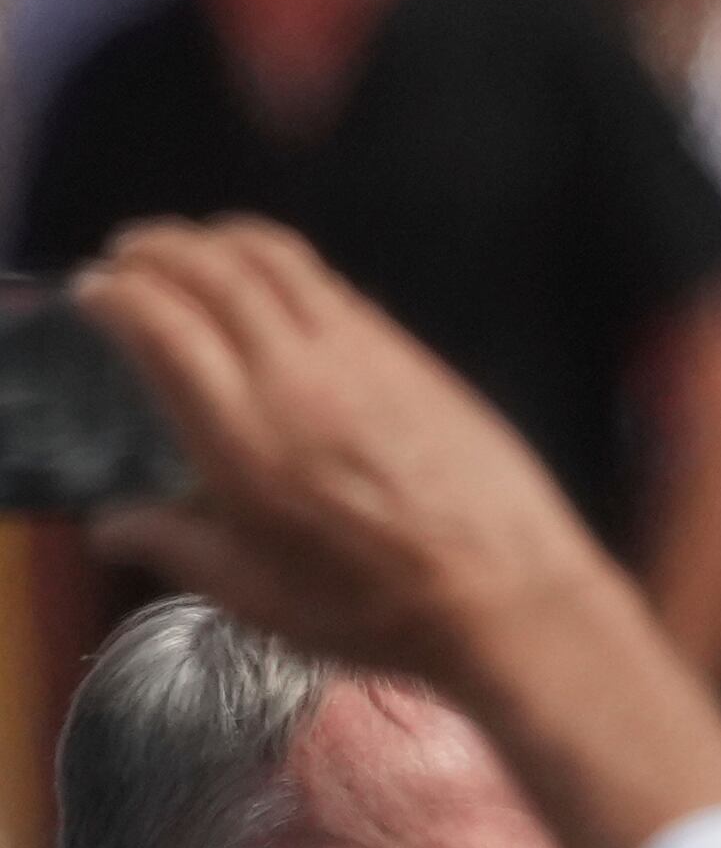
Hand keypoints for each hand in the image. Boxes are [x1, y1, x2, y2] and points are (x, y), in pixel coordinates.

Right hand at [77, 221, 615, 691]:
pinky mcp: (411, 354)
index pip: (160, 325)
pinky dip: (287, 262)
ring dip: (223, 239)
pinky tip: (275, 276)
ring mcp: (359, 354)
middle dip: (159, 248)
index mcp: (238, 431)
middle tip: (127, 250)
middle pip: (214, 273)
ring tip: (192, 243)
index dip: (116, 293)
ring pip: (278, 262)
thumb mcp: (255, 596)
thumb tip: (110, 524)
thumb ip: (177, 547)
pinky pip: (334, 285)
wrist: (504, 589)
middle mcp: (292, 373)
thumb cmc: (371, 608)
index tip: (91, 288)